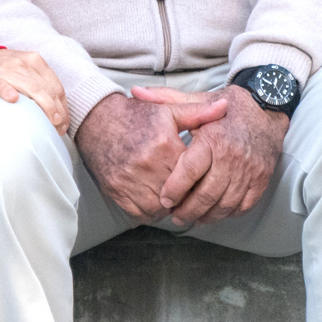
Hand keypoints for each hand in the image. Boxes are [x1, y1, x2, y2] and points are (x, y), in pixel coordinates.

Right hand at [0, 48, 68, 131]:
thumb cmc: (3, 70)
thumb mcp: (24, 70)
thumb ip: (39, 83)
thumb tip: (57, 110)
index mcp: (36, 61)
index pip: (56, 86)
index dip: (63, 107)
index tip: (64, 123)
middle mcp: (24, 63)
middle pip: (47, 90)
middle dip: (57, 111)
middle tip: (59, 128)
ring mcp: (7, 69)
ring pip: (31, 88)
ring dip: (43, 107)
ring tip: (50, 122)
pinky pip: (1, 84)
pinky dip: (7, 91)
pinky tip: (13, 99)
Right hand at [75, 91, 229, 220]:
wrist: (96, 120)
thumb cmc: (135, 116)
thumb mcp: (167, 110)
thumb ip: (198, 113)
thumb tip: (225, 108)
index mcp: (163, 145)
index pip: (191, 173)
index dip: (198, 178)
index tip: (201, 177)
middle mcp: (147, 165)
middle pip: (178, 193)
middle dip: (186, 195)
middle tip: (189, 192)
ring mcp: (129, 180)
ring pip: (160, 207)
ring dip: (168, 206)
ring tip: (173, 197)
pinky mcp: (116, 191)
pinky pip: (140, 213)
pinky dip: (150, 211)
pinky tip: (155, 199)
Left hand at [131, 85, 287, 227]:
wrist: (268, 108)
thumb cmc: (229, 107)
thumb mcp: (198, 99)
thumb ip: (166, 99)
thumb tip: (136, 92)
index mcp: (212, 138)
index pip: (190, 171)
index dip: (174, 189)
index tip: (164, 199)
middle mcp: (232, 157)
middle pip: (206, 195)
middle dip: (186, 210)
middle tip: (175, 216)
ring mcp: (249, 170)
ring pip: (224, 205)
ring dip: (206, 216)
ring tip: (192, 218)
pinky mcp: (261, 179)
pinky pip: (243, 205)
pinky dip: (228, 213)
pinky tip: (216, 212)